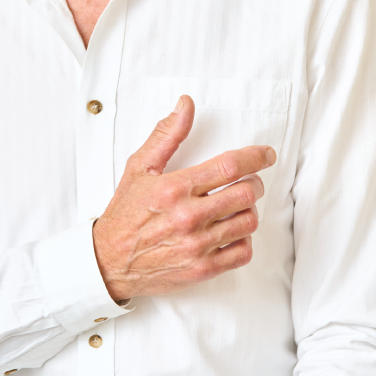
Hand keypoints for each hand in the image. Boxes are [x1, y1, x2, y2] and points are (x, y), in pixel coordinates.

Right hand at [92, 95, 275, 301]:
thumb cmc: (125, 212)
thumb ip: (167, 135)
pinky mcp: (203, 269)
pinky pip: (243, 252)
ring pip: (248, 222)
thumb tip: (185, 106)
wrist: (109, 260)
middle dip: (254, 183)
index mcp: (175, 188)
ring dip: (249, 210)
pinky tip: (232, 231)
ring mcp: (197, 245)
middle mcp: (189, 217)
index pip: (229, 166)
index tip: (266, 154)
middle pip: (245, 194)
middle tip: (248, 181)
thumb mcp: (139, 167)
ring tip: (237, 205)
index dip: (255, 157)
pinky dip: (245, 239)